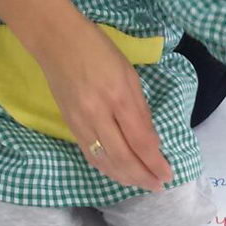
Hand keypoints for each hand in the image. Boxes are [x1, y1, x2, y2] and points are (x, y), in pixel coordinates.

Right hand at [36, 20, 171, 191]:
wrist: (56, 41)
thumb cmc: (98, 50)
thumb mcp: (129, 74)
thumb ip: (140, 110)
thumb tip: (151, 142)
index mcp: (117, 98)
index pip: (140, 141)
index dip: (155, 162)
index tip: (168, 174)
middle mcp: (97, 115)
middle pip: (122, 158)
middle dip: (143, 176)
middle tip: (158, 185)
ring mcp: (80, 123)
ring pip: (104, 161)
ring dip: (125, 177)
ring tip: (142, 184)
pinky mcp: (69, 125)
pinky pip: (90, 154)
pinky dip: (106, 168)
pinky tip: (118, 173)